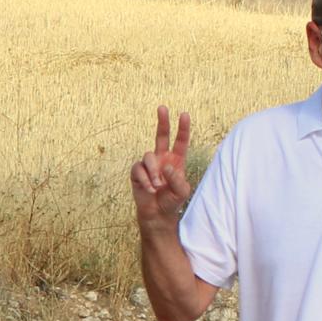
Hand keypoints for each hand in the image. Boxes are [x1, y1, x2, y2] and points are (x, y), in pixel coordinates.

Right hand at [131, 106, 193, 228]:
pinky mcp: (137, 171)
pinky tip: (150, 189)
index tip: (184, 114)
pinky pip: (139, 169)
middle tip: (162, 107)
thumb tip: (166, 167)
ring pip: (148, 156)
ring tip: (158, 186)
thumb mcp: (182, 192)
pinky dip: (145, 180)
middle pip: (161, 136)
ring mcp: (149, 164)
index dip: (183, 128)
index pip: (180, 141)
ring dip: (154, 173)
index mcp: (176, 160)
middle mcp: (162, 158)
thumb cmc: (172, 201)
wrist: (157, 213)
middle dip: (162, 121)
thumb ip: (177, 179)